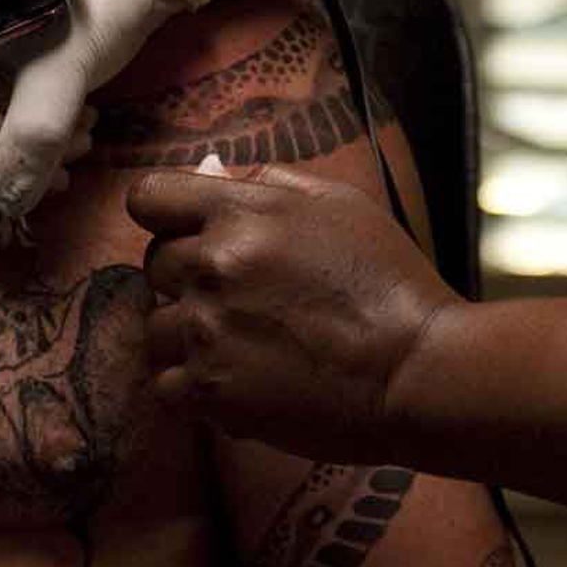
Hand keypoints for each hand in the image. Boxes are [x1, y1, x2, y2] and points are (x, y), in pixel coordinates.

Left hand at [128, 163, 457, 461]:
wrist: (418, 372)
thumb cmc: (390, 284)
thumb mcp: (341, 204)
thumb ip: (269, 182)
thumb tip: (210, 174)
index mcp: (240, 213)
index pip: (149, 198)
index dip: (164, 214)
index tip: (187, 232)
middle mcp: (212, 267)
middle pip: (154, 264)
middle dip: (188, 276)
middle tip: (242, 296)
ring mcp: (207, 332)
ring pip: (157, 327)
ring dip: (190, 334)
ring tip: (245, 343)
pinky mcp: (211, 393)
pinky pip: (165, 384)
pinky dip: (193, 387)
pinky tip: (236, 379)